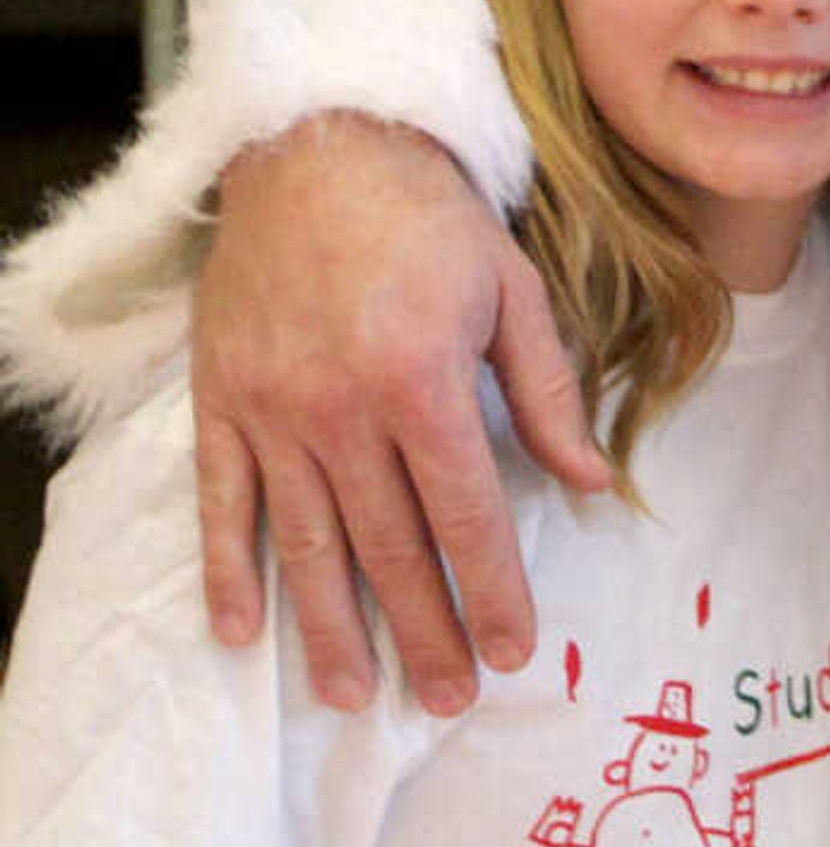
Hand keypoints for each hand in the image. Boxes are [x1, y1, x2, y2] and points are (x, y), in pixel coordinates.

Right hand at [191, 113, 607, 713]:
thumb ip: (547, 391)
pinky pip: (224, 504)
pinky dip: (231, 571)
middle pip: (388, 546)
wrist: (316, 149)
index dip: (491, 587)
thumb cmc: (430, 216)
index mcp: (422, 380)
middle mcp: (340, 409)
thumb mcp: (514, 288)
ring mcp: (272, 410)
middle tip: (445, 697)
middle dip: (422, 630)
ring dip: (330, 627)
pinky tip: (245, 631)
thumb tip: (591, 479)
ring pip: (308, 543)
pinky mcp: (221, 402)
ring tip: (351, 692)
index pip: (465, 512)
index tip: (511, 648)